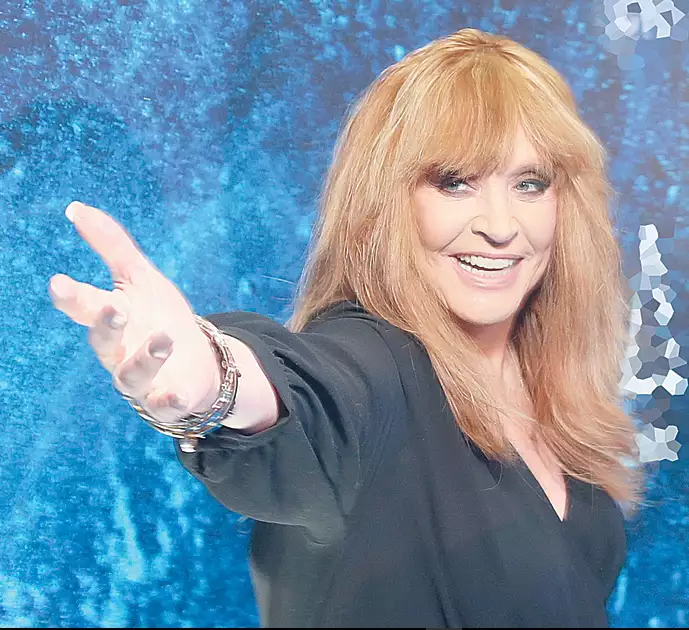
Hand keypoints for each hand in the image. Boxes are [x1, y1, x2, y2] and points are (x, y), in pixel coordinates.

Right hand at [49, 201, 220, 424]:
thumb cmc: (161, 317)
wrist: (200, 361)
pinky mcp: (170, 400)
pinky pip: (164, 406)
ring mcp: (144, 380)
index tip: (59, 283)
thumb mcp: (142, 278)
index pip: (85, 307)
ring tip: (164, 339)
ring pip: (132, 375)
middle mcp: (119, 352)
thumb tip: (76, 207)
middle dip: (107, 325)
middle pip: (104, 342)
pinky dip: (167, 401)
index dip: (72, 297)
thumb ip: (112, 245)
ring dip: (146, 358)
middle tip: (114, 307)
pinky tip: (174, 393)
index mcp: (111, 319)